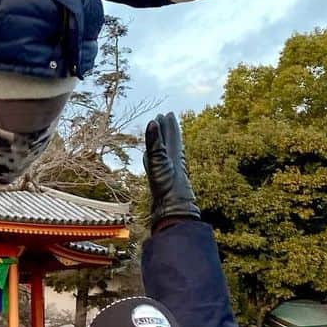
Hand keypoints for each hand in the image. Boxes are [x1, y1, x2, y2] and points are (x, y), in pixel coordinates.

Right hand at [143, 112, 199, 229]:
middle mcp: (173, 163)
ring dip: (161, 144)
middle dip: (167, 131)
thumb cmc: (168, 188)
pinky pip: (158, 166)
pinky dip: (154, 159)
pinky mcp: (163, 183)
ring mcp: (168, 173)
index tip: (168, 114)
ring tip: (159, 138)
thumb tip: (153, 122)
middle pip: (170, 143)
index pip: (172, 136)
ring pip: (165, 154)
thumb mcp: (159, 163)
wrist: (172, 212)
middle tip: (164, 119)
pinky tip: (152, 161)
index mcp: (174, 156)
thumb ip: (155, 143)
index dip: (170, 125)